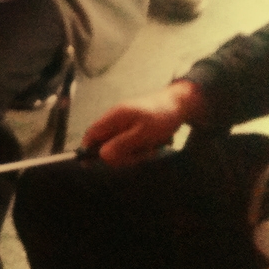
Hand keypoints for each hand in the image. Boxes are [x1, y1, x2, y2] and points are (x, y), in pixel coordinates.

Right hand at [81, 80, 204, 166]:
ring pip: (118, 145)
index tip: (89, 164)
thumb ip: (122, 144)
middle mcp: (115, 118)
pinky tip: (151, 146)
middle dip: (119, 155)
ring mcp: (124, 122)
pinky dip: (138, 148)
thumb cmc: (162, 117)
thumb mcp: (144, 133)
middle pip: (104, 143)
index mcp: (114, 116)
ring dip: (132, 153)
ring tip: (150, 149)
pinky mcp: (133, 126)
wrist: (181, 103)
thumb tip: (102, 156)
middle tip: (139, 157)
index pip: (91, 134)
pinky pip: (129, 142)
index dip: (87, 149)